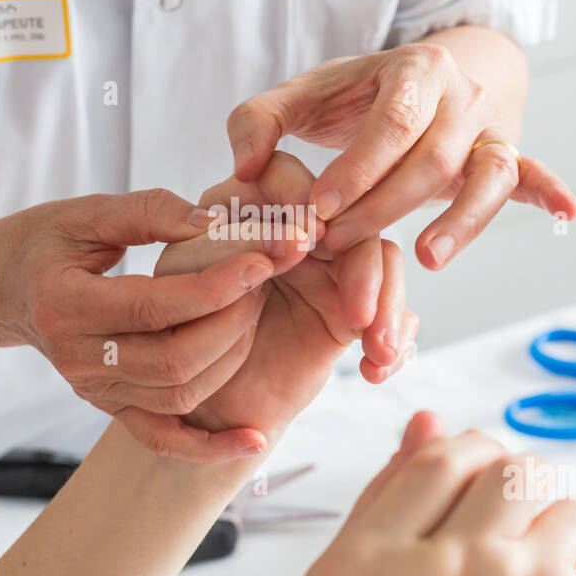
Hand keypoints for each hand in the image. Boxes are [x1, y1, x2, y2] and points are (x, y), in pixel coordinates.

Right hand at [0, 189, 278, 460]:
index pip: (154, 307)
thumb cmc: (45, 243)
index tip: (258, 262)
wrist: (2, 289)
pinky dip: (209, 446)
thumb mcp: (85, 213)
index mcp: (66, 305)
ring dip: (232, 358)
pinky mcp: (109, 407)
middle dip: (232, 322)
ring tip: (253, 313)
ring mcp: (93, 390)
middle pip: (174, 360)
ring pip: (179, 395)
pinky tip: (253, 438)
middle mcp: (77, 359)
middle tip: (261, 283)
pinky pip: (163, 437)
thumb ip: (148, 211)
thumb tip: (213, 221)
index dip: (214, 289)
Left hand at [152, 154, 417, 444]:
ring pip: (382, 258)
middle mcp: (296, 227)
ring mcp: (330, 266)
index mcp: (247, 204)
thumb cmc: (180, 332)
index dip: (302, 197)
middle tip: (356, 309)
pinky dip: (395, 337)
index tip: (310, 234)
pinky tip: (374, 369)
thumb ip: (229, 252)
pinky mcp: (352, 308)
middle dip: (361, 262)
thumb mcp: (188, 284)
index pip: (285, 176)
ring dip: (388, 302)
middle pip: (350, 216)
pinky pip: (394, 309)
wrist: (200, 399)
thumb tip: (297, 236)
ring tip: (377, 347)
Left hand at [227, 34, 575, 268]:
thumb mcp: (302, 96)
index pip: (392, 123)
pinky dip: (551, 191)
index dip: (357, 169)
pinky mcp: (506, 158)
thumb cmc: (354, 97)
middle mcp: (461, 95)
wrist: (422, 79)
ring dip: (462, 220)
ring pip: (488, 176)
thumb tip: (243, 169)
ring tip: (426, 258)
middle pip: (434, 158)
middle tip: (338, 245)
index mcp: (413, 71)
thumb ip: (257, 123)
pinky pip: (532, 175)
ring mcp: (490, 129)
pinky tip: (567, 212)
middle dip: (385, 207)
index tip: (320, 211)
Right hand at [302, 414, 575, 575]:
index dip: (473, 458)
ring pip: (568, 500)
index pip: (435, 457)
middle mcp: (419, 562)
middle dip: (527, 491)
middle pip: (504, 466)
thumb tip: (428, 418)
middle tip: (522, 532)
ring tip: (562, 563)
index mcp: (358, 556)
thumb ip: (386, 501)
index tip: (486, 486)